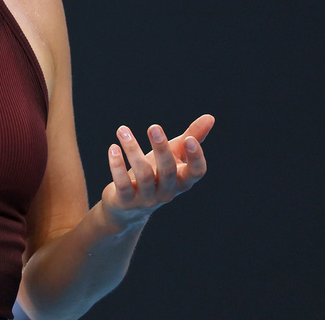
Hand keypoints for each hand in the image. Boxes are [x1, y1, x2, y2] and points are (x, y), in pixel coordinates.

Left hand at [100, 114, 213, 230]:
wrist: (128, 207)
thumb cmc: (156, 174)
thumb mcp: (173, 155)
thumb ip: (192, 137)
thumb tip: (210, 117)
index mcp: (182, 180)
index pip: (196, 173)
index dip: (195, 158)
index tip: (189, 139)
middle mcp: (167, 192)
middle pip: (168, 171)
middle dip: (162, 148)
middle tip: (154, 126)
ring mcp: (147, 199)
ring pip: (144, 175)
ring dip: (133, 150)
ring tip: (122, 130)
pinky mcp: (126, 201)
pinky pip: (123, 184)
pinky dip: (117, 165)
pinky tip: (113, 148)